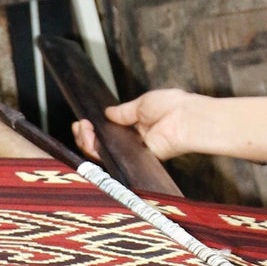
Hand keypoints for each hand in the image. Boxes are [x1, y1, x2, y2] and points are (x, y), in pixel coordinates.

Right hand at [72, 88, 197, 161]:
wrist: (186, 119)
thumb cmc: (174, 108)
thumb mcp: (142, 103)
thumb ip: (123, 112)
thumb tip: (108, 113)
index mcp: (136, 126)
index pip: (108, 132)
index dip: (92, 128)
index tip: (83, 120)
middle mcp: (133, 142)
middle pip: (100, 145)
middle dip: (85, 135)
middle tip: (80, 126)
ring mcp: (133, 153)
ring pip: (101, 154)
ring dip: (86, 142)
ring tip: (83, 130)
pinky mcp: (134, 161)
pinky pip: (110, 159)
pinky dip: (96, 149)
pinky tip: (90, 139)